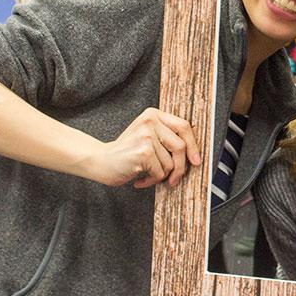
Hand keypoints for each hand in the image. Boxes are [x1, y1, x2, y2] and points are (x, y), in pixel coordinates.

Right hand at [81, 107, 201, 187]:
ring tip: (147, 174)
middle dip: (180, 167)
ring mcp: (146, 136)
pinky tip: (140, 179)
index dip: (193, 145)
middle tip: (174, 179)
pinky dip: (152, 180)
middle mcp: (150, 121)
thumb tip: (194, 153)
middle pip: (181, 147)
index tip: (196, 160)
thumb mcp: (147, 137)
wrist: (99, 161)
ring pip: (171, 163)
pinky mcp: (143, 152)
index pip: (184, 127)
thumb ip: (167, 138)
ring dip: (161, 175)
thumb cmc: (126, 152)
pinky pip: (160, 172)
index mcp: (153, 115)